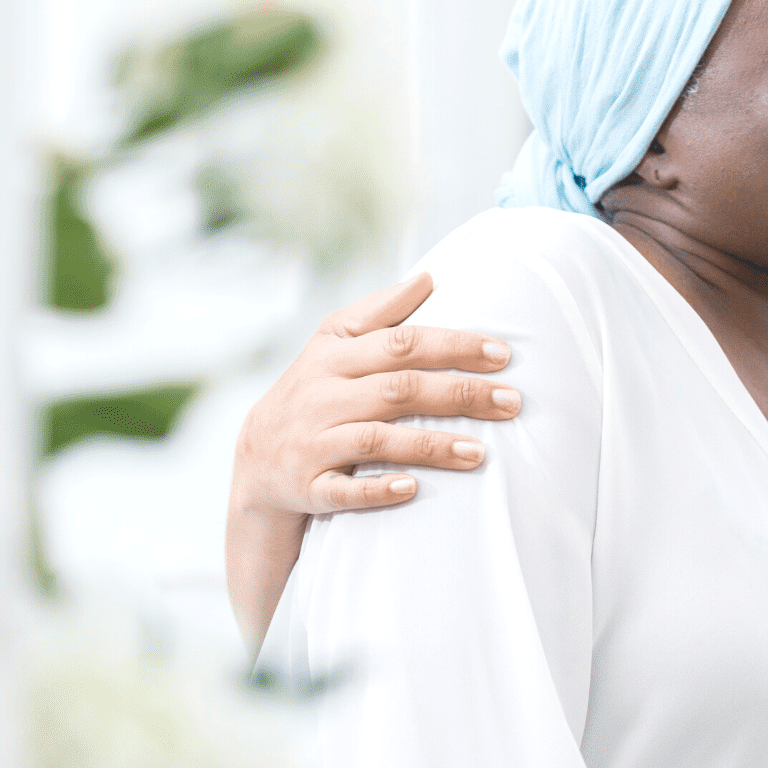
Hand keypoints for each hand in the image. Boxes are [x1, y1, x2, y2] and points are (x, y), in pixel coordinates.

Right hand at [231, 272, 523, 517]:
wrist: (255, 463)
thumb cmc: (312, 393)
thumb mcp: (332, 346)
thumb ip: (378, 313)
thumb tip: (428, 277)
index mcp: (332, 356)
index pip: (400, 344)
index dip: (453, 347)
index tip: (503, 354)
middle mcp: (320, 396)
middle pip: (398, 389)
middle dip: (459, 394)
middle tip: (512, 402)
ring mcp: (312, 443)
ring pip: (376, 439)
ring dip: (431, 445)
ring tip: (480, 453)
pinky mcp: (306, 487)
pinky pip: (342, 491)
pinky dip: (377, 489)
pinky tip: (413, 488)